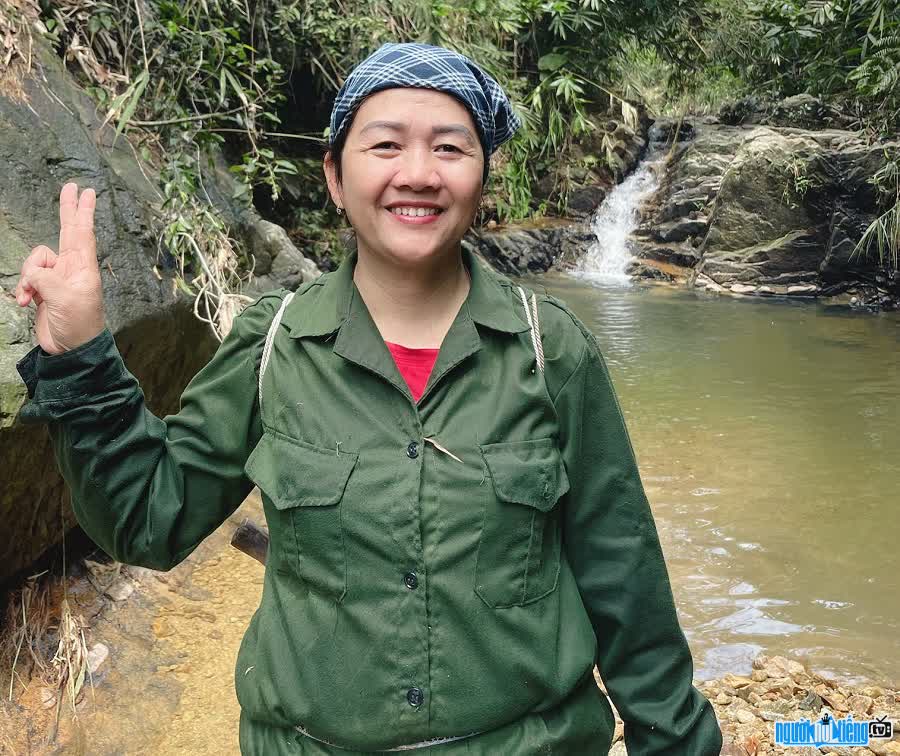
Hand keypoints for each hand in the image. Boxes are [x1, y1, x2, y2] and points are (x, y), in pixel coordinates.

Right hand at [14, 182, 105, 354]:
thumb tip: (35, 273)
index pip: (83, 233)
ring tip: (31, 297)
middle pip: (66, 232)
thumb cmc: (78, 325)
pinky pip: (27, 279)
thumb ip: (47, 278)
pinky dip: (23, 289)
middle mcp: (71, 269)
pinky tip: (25, 303)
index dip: (83, 211)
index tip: (87, 191)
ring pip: (34, 260)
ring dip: (28, 277)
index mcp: (83, 268)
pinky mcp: (44, 290)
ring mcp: (57, 278)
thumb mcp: (66, 299)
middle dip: (66, 209)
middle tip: (69, 186)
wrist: (70, 350)